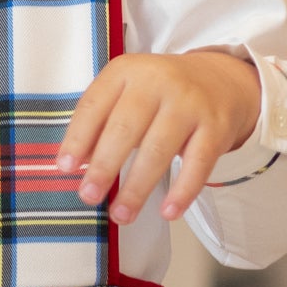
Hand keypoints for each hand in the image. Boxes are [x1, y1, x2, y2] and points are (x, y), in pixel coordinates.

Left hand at [53, 51, 261, 223]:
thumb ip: (101, 123)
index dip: (77, 139)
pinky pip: (198, 164)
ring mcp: (189, 103)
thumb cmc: (160, 94)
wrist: (220, 79)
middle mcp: (158, 81)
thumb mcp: (127, 93)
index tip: (65, 168)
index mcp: (126, 71)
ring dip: (137, 188)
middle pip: (125, 128)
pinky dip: (182, 191)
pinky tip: (168, 212)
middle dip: (104, 167)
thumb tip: (78, 164)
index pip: (94, 105)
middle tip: (88, 196)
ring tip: (121, 214)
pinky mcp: (216, 126)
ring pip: (159, 150)